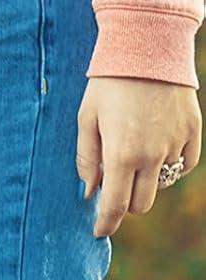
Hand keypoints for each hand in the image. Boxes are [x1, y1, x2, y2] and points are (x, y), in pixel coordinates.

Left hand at [77, 77, 201, 236]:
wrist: (149, 48)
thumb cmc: (108, 84)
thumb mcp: (86, 121)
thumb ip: (86, 160)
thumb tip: (89, 192)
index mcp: (120, 156)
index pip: (115, 206)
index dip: (106, 224)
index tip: (99, 231)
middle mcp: (152, 155)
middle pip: (141, 203)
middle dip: (125, 203)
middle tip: (113, 189)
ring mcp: (176, 144)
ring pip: (163, 185)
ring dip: (147, 183)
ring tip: (133, 160)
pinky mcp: (193, 130)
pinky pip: (185, 164)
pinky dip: (171, 167)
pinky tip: (157, 154)